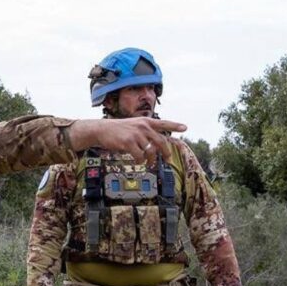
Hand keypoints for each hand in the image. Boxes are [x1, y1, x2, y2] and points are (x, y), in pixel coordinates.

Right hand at [69, 118, 186, 164]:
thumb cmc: (117, 130)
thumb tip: (155, 145)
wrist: (101, 130)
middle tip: (167, 159)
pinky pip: (140, 156)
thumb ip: (145, 132)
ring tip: (148, 163)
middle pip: (161, 141)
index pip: (163, 123)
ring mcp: (136, 134)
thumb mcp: (133, 126)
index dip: (175, 125)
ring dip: (150, 160)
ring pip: (151, 151)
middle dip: (166, 152)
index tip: (185, 127)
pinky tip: (138, 161)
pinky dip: (140, 161)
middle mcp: (143, 126)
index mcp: (145, 122)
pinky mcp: (129, 142)